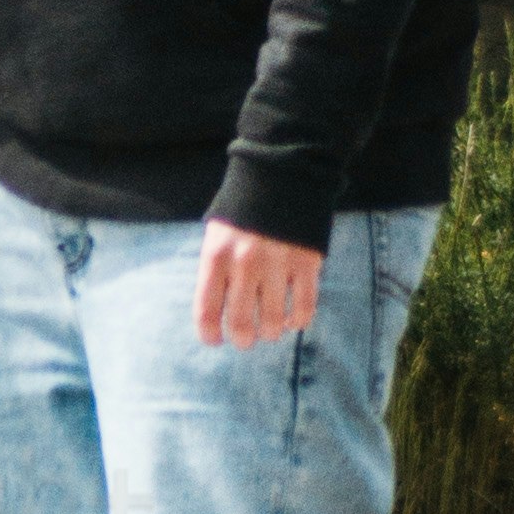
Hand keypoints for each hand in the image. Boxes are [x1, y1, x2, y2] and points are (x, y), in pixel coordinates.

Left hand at [193, 214, 324, 347]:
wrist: (282, 173)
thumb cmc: (244, 210)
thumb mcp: (217, 234)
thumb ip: (215, 271)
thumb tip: (215, 315)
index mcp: (217, 255)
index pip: (207, 311)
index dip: (209, 335)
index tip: (215, 339)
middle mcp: (245, 262)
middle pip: (241, 324)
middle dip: (243, 340)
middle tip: (246, 339)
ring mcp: (277, 263)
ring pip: (274, 322)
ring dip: (271, 332)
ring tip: (270, 328)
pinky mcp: (307, 262)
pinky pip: (304, 308)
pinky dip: (298, 321)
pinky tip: (293, 318)